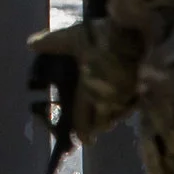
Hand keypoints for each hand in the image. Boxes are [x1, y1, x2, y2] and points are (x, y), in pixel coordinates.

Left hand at [28, 19, 144, 141]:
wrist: (137, 34)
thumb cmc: (103, 38)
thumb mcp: (75, 37)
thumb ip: (54, 43)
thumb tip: (30, 44)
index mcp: (87, 92)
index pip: (82, 121)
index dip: (82, 133)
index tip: (83, 140)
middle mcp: (107, 100)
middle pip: (104, 123)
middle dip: (99, 125)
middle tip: (97, 124)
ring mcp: (126, 97)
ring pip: (118, 115)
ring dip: (114, 115)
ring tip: (112, 108)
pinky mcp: (142, 90)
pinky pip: (134, 105)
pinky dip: (128, 104)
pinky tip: (128, 96)